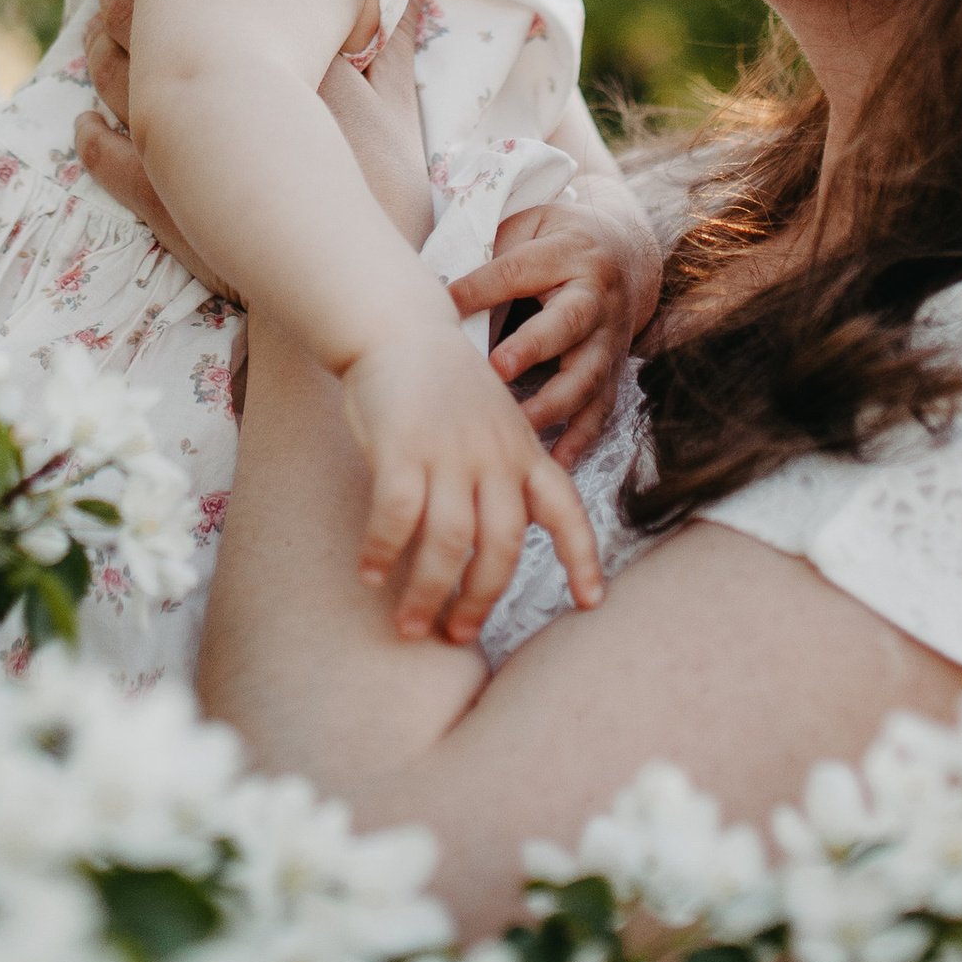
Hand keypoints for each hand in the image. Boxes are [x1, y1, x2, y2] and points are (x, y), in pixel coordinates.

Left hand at [74, 0, 434, 277]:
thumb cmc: (382, 198)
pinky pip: (106, 158)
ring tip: (95, 23)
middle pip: (145, 18)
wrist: (345, 277)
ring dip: (98, 46)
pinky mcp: (158, 195)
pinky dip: (91, 138)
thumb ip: (398, 44)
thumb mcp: (400, 112)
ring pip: (113, 78)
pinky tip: (84, 124)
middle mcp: (215, 85)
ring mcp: (177, 141)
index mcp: (272, 54)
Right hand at [340, 314, 605, 646]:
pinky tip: (371, 574)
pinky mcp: (402, 448)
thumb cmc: (443, 385)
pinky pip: (396, 517)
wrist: (399, 328)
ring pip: (449, 544)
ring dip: (429, 594)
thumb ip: (501, 476)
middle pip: (501, 548)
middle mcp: (495, 457)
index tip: (590, 602)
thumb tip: (487, 544)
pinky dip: (383, 552)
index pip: (567, 511)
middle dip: (480, 601)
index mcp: (524, 453)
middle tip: (457, 634)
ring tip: (412, 626)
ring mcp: (450, 453)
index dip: (582, 559)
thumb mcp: (494, 424)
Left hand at [448, 169, 662, 469]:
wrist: (625, 253)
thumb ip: (490, 255)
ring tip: (519, 429)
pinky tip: (555, 463)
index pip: (520, 271)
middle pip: (568, 323)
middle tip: (496, 369)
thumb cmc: (555, 240)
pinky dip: (579, 439)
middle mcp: (597, 297)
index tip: (446, 304)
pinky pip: (600, 409)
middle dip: (534, 347)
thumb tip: (435, 289)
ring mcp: (609, 338)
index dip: (482, 287)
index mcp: (570, 252)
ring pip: (587, 375)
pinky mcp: (613, 371)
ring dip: (553, 404)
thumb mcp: (526, 228)